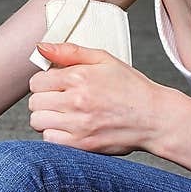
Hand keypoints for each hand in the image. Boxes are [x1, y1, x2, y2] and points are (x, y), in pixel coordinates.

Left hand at [28, 41, 165, 154]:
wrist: (155, 117)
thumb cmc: (131, 87)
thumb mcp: (103, 59)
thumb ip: (69, 51)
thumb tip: (41, 46)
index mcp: (79, 77)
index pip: (36, 82)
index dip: (43, 82)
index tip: (54, 84)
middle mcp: (77, 101)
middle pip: (35, 102)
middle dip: (43, 99)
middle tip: (58, 99)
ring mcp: (79, 125)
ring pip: (38, 122)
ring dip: (45, 117)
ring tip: (61, 113)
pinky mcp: (83, 145)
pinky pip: (49, 141)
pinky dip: (54, 135)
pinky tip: (67, 128)